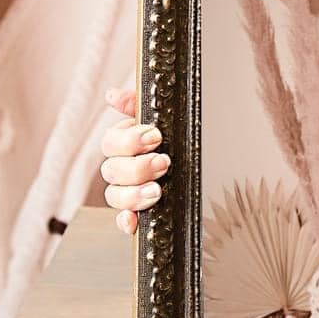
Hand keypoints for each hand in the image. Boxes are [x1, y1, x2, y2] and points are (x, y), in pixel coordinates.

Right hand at [98, 83, 168, 233]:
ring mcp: (128, 191)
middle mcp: (122, 167)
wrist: (208, 157)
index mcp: (124, 143)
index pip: (110, 143)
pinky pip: (123, 220)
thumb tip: (113, 96)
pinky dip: (126, 221)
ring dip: (132, 194)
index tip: (155, 137)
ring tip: (156, 191)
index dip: (130, 140)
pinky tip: (133, 220)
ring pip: (114, 195)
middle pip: (111, 170)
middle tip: (164, 162)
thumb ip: (137, 105)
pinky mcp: (137, 211)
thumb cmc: (177, 136)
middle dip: (137, 167)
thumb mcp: (162, 116)